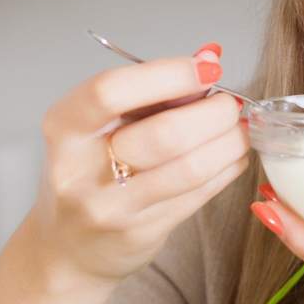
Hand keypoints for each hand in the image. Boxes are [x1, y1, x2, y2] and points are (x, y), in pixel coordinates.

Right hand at [29, 43, 250, 287]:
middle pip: (163, 134)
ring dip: (229, 143)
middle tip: (230, 104)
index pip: (111, 91)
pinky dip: (226, 169)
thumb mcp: (105, 123)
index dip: (168, 74)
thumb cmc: (91, 170)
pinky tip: (233, 155)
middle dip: (213, 113)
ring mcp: (111, 207)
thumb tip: (209, 57)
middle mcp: (80, 169)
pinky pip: (198, 195)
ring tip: (239, 129)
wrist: (69, 246)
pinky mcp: (141, 233)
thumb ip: (152, 89)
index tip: (207, 68)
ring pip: (188, 169)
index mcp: (64, 127)